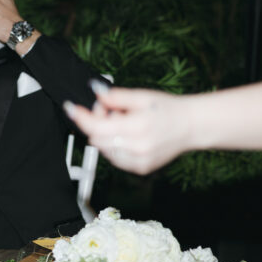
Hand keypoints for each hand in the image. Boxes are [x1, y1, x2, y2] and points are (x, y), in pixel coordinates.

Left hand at [65, 85, 190, 174]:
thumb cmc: (168, 110)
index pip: (97, 127)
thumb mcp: (142, 96)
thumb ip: (116, 97)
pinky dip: (113, 145)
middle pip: (96, 138)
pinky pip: (114, 157)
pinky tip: (126, 134)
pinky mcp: (139, 168)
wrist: (191, 127)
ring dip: (104, 134)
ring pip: (103, 149)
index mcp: (137, 128)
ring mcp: (138, 161)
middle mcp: (137, 148)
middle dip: (95, 122)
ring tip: (122, 121)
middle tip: (108, 109)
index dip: (81, 117)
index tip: (71, 108)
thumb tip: (96, 93)